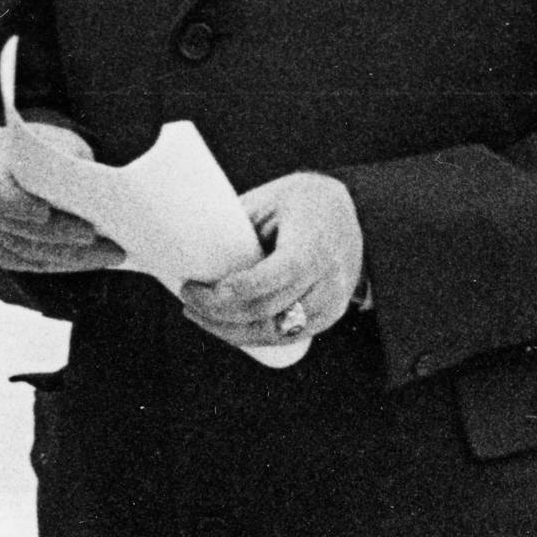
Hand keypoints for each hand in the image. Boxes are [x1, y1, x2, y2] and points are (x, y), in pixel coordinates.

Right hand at [0, 124, 127, 276]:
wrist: (22, 160)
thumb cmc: (45, 146)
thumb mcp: (58, 140)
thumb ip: (66, 160)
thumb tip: (94, 188)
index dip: (18, 203)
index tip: (45, 213)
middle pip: (13, 223)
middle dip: (56, 233)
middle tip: (93, 236)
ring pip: (21, 248)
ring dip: (65, 256)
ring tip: (106, 254)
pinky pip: (21, 262)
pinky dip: (55, 264)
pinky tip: (87, 261)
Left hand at [180, 172, 362, 355]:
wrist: (353, 211)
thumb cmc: (302, 201)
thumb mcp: (268, 200)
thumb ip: (236, 226)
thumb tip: (183, 243)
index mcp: (314, 244)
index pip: (271, 279)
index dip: (230, 293)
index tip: (193, 287)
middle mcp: (329, 278)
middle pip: (267, 312)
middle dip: (218, 314)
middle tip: (188, 298)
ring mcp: (332, 302)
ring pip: (273, 332)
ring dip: (230, 330)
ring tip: (198, 314)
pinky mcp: (329, 316)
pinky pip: (285, 336)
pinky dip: (252, 334)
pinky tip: (226, 324)